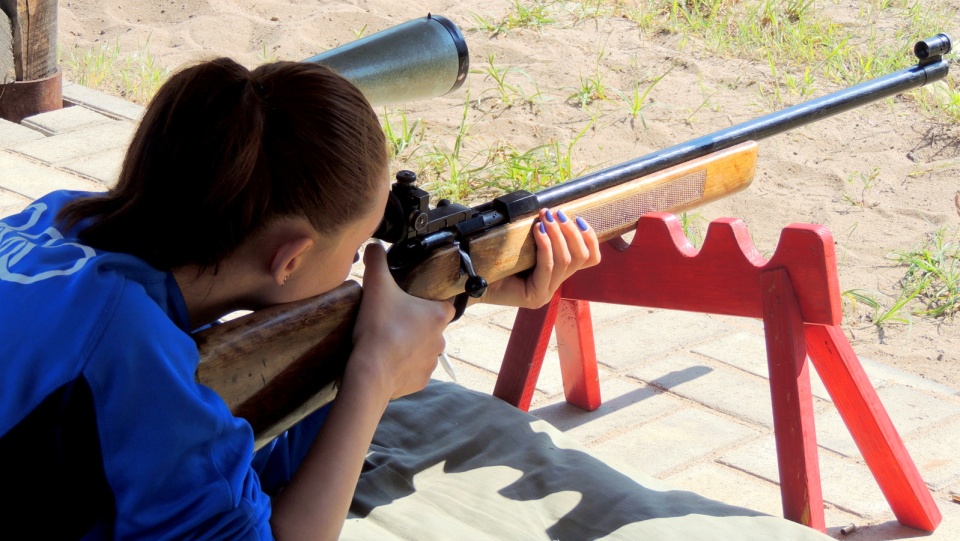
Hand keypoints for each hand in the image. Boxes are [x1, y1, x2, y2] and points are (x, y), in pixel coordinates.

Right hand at [347, 242, 454, 399]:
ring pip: (423, 348)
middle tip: (392, 320)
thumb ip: (377, 262)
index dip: (426, 300)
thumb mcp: (377, 287)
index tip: (409, 302)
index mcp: (439, 314)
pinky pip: (414, 370)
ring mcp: (432, 362)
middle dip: (414, 323)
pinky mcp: (421, 380)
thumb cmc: (380, 328)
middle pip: (431, 326)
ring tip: (387, 342)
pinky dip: (403, 366)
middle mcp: (442, 339)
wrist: (371, 371)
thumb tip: (374, 245)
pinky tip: (386, 361)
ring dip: (409, 345)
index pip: (443, 302)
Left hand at [482, 208, 600, 308]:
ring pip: (565, 262)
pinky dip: (546, 246)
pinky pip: (547, 268)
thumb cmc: (494, 256)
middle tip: (555, 213)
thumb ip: (543, 233)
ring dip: (558, 235)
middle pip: (580, 258)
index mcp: (556, 273)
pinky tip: (539, 231)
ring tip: (545, 218)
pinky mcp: (534, 297)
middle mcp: (554, 285)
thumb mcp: (525, 241)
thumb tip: (555, 211)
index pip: (589, 259)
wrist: (468, 276)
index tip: (578, 219)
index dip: (589, 238)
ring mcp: (545, 293)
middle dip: (571, 232)